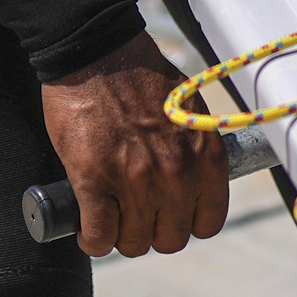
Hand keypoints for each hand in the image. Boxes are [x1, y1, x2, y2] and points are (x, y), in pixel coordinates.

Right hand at [39, 37, 226, 259]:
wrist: (98, 52)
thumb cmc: (140, 75)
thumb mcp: (188, 111)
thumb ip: (194, 150)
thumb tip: (192, 178)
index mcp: (205, 158)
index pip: (208, 223)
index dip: (186, 222)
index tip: (170, 213)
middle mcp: (176, 175)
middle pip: (170, 240)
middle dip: (152, 231)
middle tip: (136, 213)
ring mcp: (136, 181)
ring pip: (133, 243)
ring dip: (121, 236)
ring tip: (111, 217)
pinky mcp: (94, 180)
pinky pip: (99, 235)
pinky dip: (92, 239)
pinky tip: (88, 229)